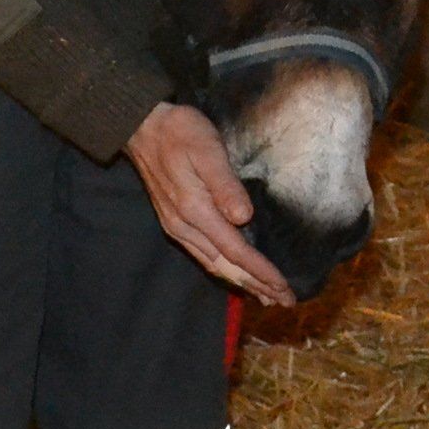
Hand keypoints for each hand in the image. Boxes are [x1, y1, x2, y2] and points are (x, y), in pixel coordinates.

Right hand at [126, 102, 293, 303]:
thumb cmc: (180, 132)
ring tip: (266, 295)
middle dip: (257, 285)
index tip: (285, 288)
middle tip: (286, 301)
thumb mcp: (207, 149)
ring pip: (214, 265)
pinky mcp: (175, 223)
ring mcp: (178, 227)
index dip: (262, 272)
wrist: (142, 127)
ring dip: (242, 282)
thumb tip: (244, 217)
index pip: (236, 252)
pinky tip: (236, 273)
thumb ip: (225, 184)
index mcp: (195, 211)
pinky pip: (204, 256)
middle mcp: (185, 227)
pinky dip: (225, 269)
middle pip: (227, 266)